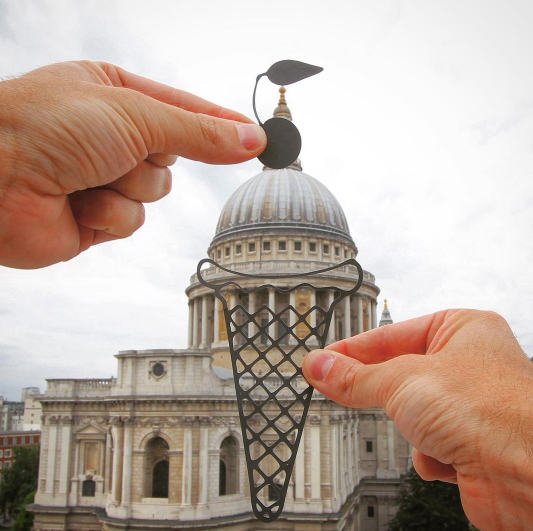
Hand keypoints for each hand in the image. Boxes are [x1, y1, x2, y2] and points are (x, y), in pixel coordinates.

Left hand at [0, 61, 265, 268]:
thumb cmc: (46, 126)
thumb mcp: (135, 115)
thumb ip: (197, 132)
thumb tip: (251, 140)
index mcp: (115, 93)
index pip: (186, 110)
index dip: (222, 124)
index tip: (260, 138)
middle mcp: (110, 135)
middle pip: (173, 157)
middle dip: (151, 158)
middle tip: (118, 150)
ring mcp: (103, 177)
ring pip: (155, 193)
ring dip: (127, 188)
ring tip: (86, 176)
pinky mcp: (95, 218)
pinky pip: (131, 222)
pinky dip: (109, 216)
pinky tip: (76, 205)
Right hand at [302, 310, 532, 530]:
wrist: (530, 476)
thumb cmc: (492, 413)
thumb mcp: (403, 381)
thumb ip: (356, 376)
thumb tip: (320, 366)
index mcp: (461, 330)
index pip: (390, 334)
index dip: (353, 349)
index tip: (323, 360)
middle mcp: (468, 364)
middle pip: (399, 373)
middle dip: (382, 391)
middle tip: (337, 386)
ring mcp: (468, 405)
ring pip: (410, 411)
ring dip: (412, 426)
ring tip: (426, 430)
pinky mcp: (468, 443)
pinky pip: (425, 443)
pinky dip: (428, 453)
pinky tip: (449, 456)